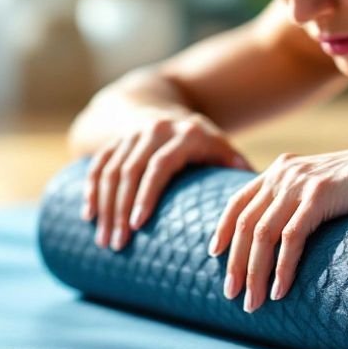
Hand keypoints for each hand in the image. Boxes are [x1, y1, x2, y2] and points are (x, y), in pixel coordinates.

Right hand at [83, 111, 251, 251]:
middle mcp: (155, 129)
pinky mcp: (113, 139)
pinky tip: (89, 215)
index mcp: (185, 133)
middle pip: (130, 171)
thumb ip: (235, 170)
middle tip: (118, 245)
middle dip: (120, 209)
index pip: (160, 164)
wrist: (162, 103)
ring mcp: (130, 134)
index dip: (147, 193)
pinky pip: (97, 164)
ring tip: (105, 241)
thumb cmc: (200, 140)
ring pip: (110, 170)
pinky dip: (91, 189)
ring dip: (104, 206)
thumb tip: (259, 207)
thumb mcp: (220, 146)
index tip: (138, 224)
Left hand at [208, 143, 347, 313]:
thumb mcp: (321, 185)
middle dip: (236, 263)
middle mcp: (283, 174)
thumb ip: (298, 199)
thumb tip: (283, 232)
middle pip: (246, 224)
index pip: (238, 201)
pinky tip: (279, 290)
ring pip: (263, 235)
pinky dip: (282, 267)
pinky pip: (290, 239)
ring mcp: (299, 184)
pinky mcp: (318, 196)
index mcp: (281, 169)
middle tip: (231, 294)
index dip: (224, 229)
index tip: (214, 254)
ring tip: (253, 303)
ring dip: (254, 273)